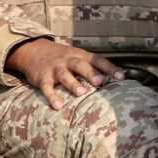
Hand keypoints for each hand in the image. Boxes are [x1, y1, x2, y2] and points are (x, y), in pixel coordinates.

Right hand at [6, 38, 124, 108]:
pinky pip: (47, 88)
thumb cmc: (64, 58)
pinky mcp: (43, 78)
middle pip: (81, 65)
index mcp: (81, 56)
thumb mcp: (78, 57)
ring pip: (64, 75)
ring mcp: (55, 69)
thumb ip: (94, 67)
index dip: (110, 68)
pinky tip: (58, 106)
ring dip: (73, 84)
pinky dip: (52, 96)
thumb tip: (118, 79)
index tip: (122, 76)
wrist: (34, 50)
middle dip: (90, 73)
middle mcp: (69, 61)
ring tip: (81, 93)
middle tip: (99, 82)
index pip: (98, 60)